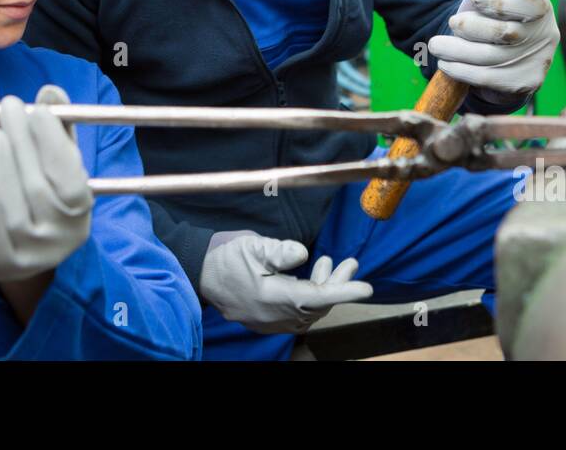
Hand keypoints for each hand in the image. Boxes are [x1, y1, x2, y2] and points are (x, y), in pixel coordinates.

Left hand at [0, 86, 92, 282]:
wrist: (22, 250)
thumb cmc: (41, 194)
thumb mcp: (57, 163)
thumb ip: (57, 129)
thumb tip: (50, 92)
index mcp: (80, 210)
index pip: (71, 176)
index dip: (55, 143)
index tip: (38, 109)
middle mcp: (60, 237)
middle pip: (38, 188)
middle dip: (22, 143)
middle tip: (7, 107)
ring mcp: (28, 255)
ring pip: (12, 209)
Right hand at [198, 232, 372, 334]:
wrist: (198, 272)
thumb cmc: (225, 255)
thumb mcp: (253, 246)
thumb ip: (281, 252)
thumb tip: (304, 255)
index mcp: (273, 297)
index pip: (318, 297)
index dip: (344, 291)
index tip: (367, 288)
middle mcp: (275, 315)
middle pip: (317, 305)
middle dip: (337, 285)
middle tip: (351, 263)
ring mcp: (270, 320)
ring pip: (308, 310)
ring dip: (323, 289)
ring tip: (329, 263)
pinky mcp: (265, 318)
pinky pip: (296, 313)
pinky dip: (309, 295)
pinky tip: (310, 275)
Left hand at [428, 0, 559, 103]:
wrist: (502, 52)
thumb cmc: (493, 13)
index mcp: (540, 5)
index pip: (525, 4)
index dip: (496, 1)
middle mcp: (544, 34)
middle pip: (504, 32)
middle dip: (471, 27)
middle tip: (451, 22)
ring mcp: (537, 61)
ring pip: (491, 57)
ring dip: (457, 51)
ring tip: (435, 45)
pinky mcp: (524, 83)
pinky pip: (487, 78)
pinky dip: (461, 71)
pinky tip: (445, 64)